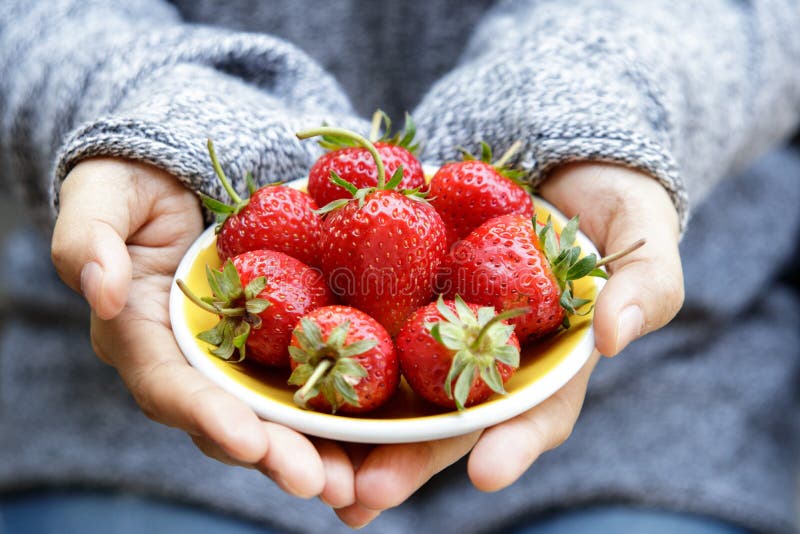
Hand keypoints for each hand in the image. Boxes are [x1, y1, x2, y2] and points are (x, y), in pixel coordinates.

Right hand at [50, 159, 355, 503]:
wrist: (176, 181)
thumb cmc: (132, 187)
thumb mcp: (101, 198)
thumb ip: (88, 239)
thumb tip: (101, 291)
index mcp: (138, 338)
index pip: (170, 388)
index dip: (207, 417)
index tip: (248, 441)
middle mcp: (186, 364)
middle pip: (228, 421)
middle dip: (272, 455)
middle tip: (319, 482)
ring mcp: (232, 359)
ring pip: (270, 416)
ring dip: (310, 452)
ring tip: (352, 481)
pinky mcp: (269, 345)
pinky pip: (301, 381)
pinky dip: (332, 411)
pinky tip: (370, 434)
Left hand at [333, 162, 684, 526]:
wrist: (559, 164)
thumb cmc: (615, 203)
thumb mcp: (643, 237)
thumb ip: (646, 286)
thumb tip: (616, 337)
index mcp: (551, 362)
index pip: (536, 415)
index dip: (511, 446)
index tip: (484, 474)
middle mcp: (491, 358)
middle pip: (449, 422)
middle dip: (410, 462)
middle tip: (365, 495)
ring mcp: (446, 327)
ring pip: (400, 390)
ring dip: (358, 435)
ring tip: (318, 474)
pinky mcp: (408, 294)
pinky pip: (369, 323)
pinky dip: (336, 355)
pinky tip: (295, 385)